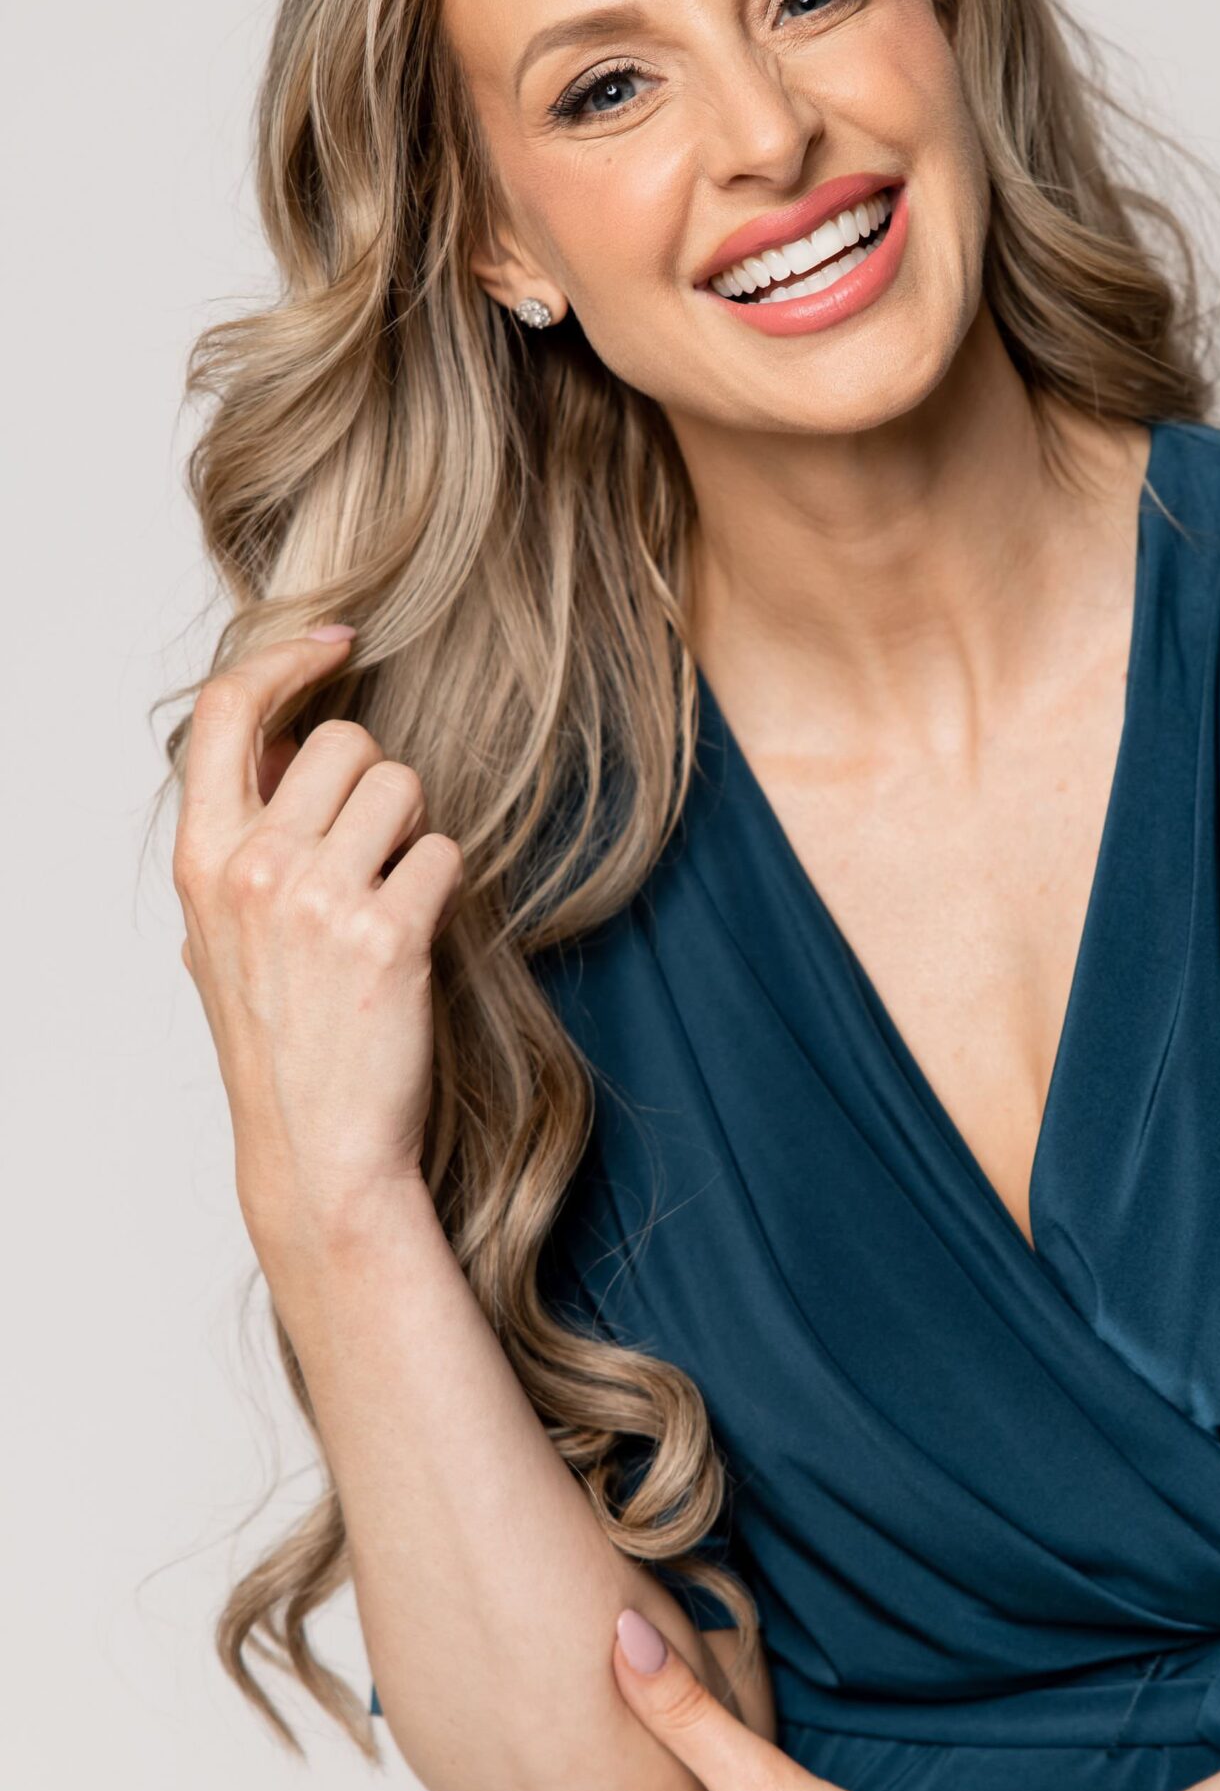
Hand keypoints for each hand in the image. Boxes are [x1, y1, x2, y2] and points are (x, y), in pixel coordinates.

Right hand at [173, 626, 464, 1270]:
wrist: (318, 1148)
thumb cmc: (282, 1037)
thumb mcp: (225, 931)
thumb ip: (244, 835)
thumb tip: (290, 735)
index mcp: (203, 859)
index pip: (225, 711)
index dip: (284, 658)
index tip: (334, 642)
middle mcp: (252, 868)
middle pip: (343, 741)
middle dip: (374, 781)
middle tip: (371, 854)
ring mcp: (319, 900)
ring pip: (402, 785)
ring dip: (414, 831)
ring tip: (390, 899)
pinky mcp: (389, 935)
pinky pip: (445, 851)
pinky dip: (445, 884)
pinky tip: (417, 936)